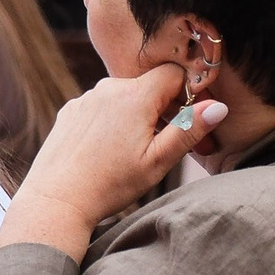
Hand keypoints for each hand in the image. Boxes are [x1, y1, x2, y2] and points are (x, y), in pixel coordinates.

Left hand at [0, 66, 226, 259]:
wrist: (55, 200)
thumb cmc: (110, 184)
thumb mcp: (159, 161)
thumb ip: (190, 129)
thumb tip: (218, 106)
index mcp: (133, 97)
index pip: (174, 73)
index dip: (188, 93)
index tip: (189, 120)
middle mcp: (107, 89)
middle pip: (150, 85)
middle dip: (165, 108)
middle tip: (170, 144)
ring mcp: (85, 100)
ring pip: (126, 97)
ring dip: (140, 115)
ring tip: (139, 151)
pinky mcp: (71, 112)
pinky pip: (103, 107)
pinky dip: (115, 121)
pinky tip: (112, 150)